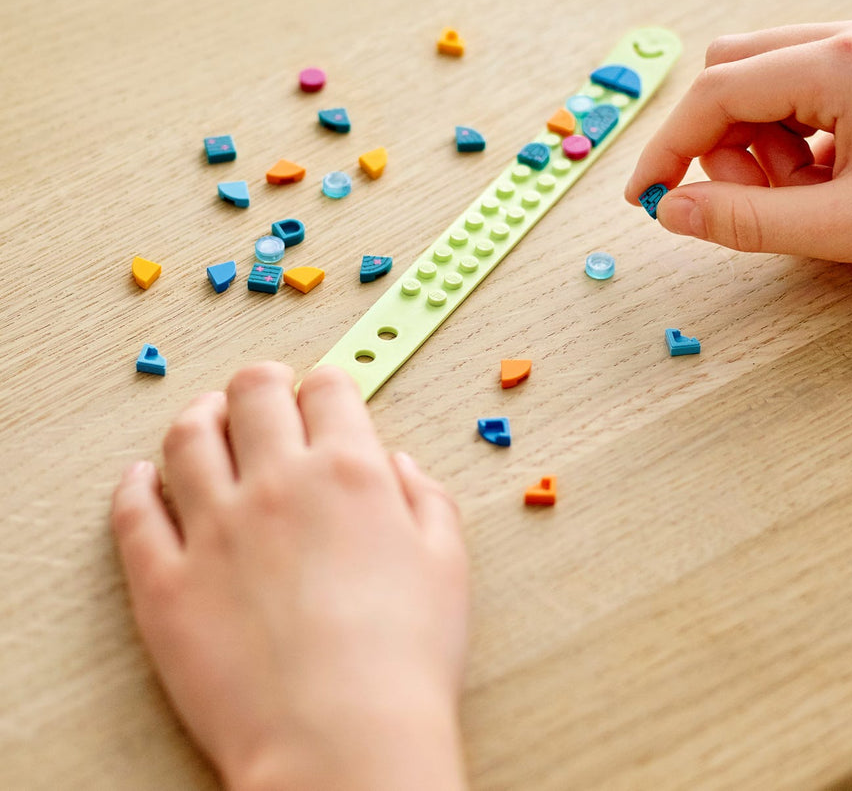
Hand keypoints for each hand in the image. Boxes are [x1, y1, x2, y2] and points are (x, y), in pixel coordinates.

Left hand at [111, 364, 468, 790]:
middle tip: (264, 387)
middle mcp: (277, 485)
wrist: (341, 737)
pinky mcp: (163, 582)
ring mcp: (212, 530)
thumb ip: (426, 501)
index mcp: (350, 473)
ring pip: (187, 440)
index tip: (326, 393)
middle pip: (253, 397)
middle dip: (261, 382)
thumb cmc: (405, 658)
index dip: (328, 385)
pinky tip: (142, 478)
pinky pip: (134, 514)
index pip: (329, 392)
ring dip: (198, 416)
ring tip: (206, 417)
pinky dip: (135, 485)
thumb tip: (397, 468)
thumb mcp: (447, 565)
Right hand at [626, 16, 851, 316]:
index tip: (648, 201)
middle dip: (722, 142)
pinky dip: (798, 146)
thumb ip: (748, 219)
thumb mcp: (848, 230)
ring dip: (761, 147)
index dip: (670, 147)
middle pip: (735, 72)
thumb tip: (672, 211)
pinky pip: (808, 99)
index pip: (718, 90)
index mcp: (844, 58)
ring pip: (769, 85)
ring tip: (810, 204)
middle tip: (758, 206)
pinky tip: (835, 190)